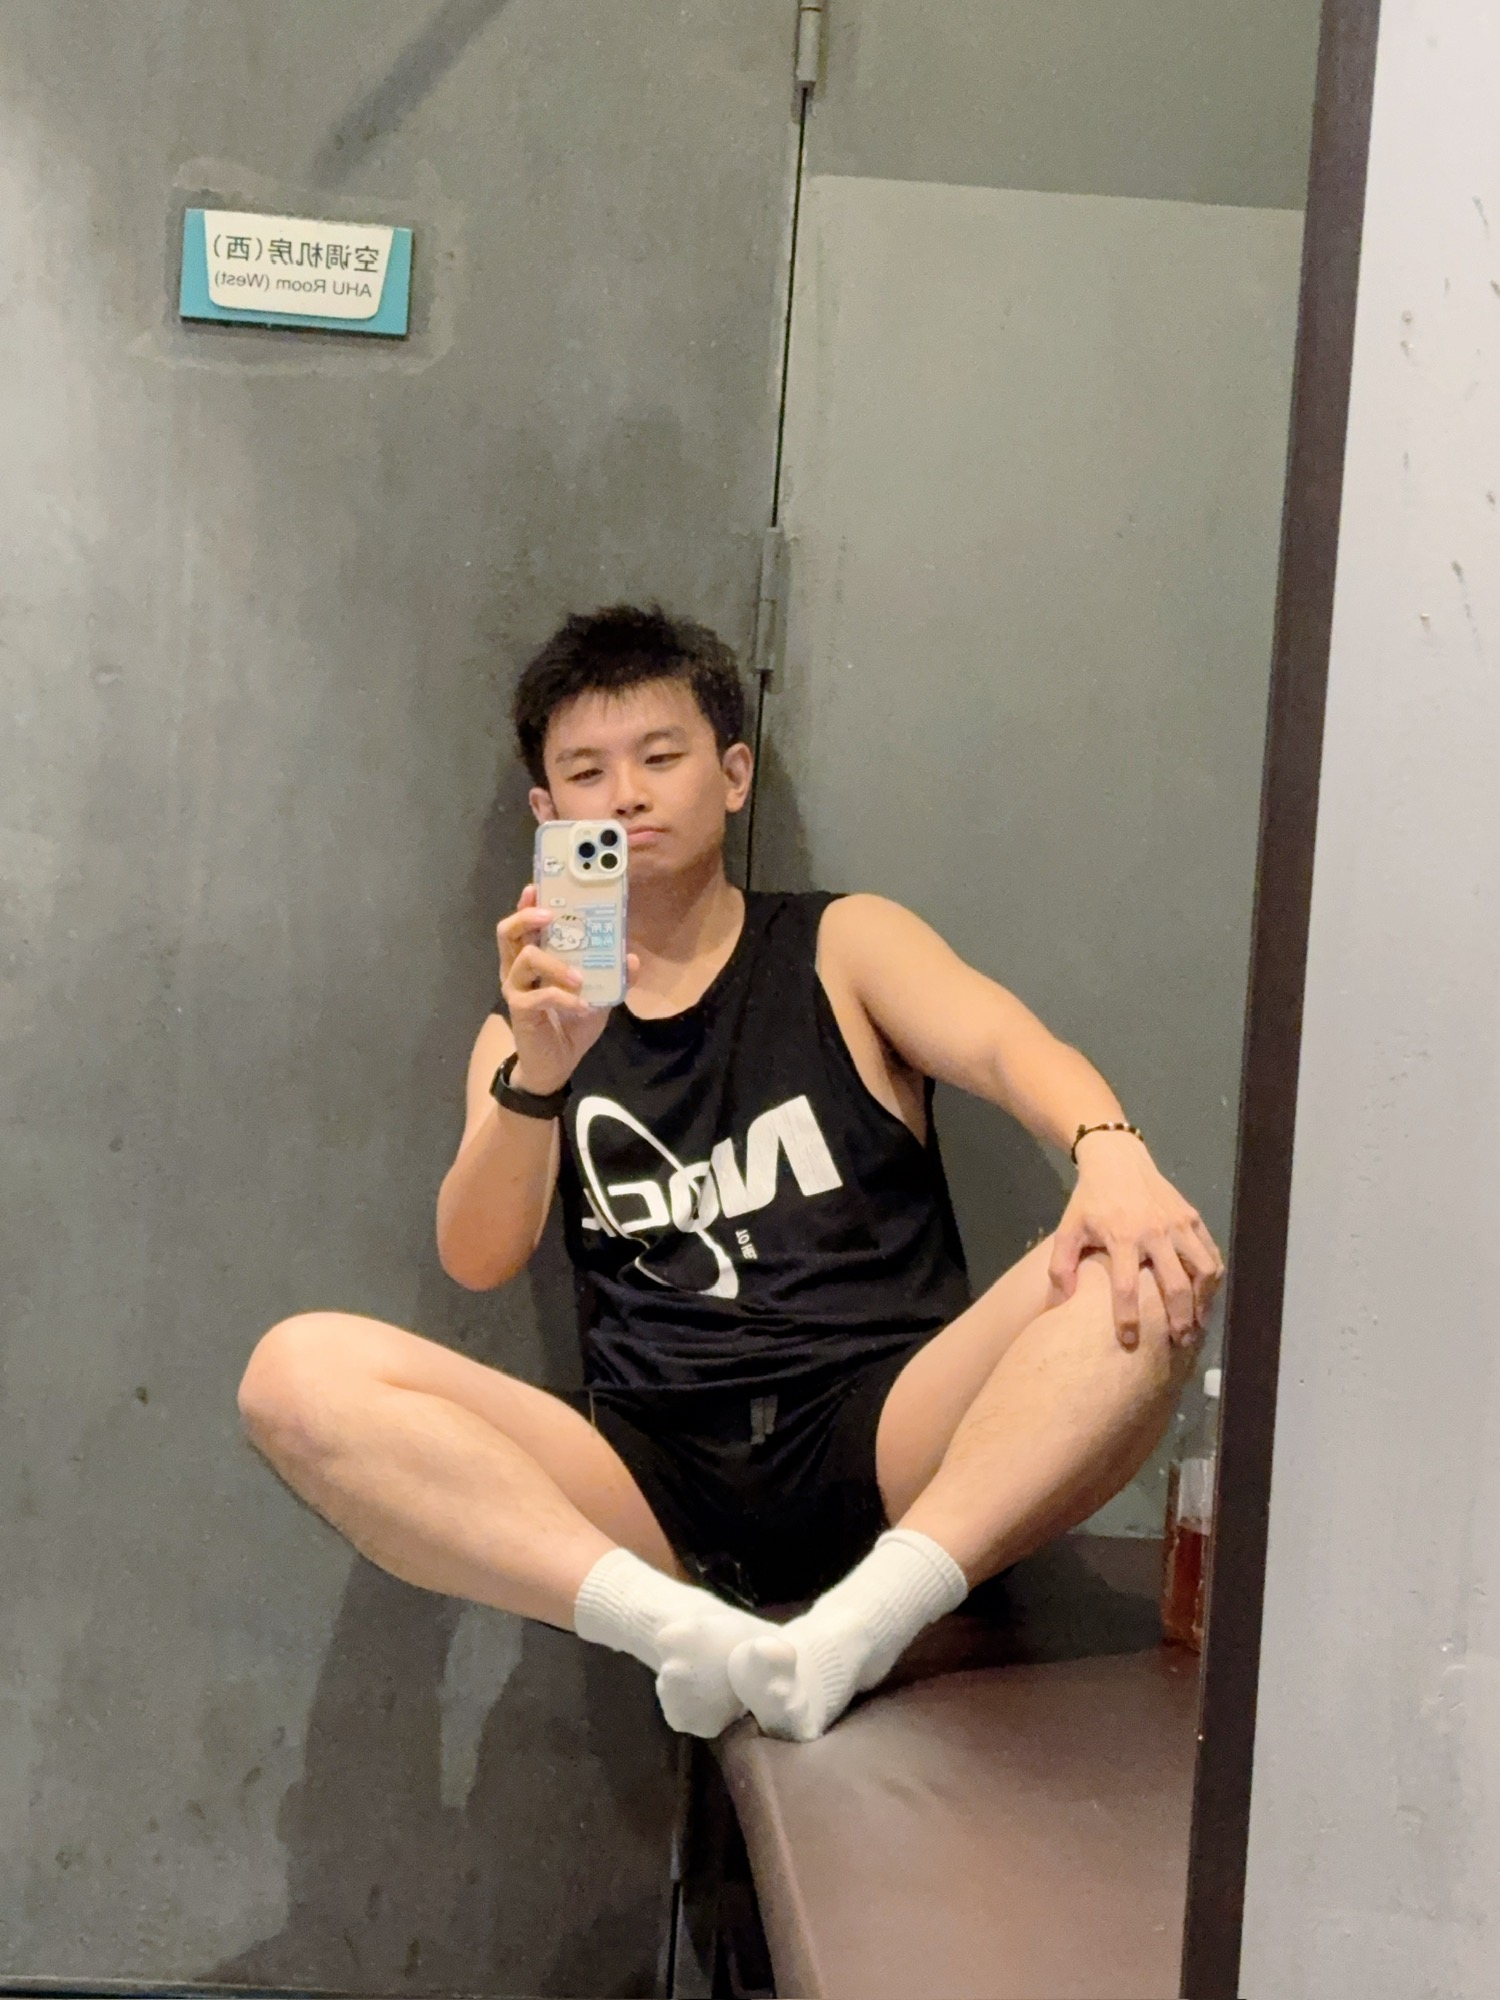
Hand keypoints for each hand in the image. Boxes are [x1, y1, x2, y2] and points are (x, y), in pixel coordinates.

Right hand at [496, 885, 636, 1097]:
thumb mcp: (599, 995)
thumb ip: (613, 976)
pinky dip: (564, 998)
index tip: (537, 885)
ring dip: (556, 963)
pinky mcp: (521, 1010)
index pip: (523, 924)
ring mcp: (515, 988)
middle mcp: (517, 968)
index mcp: (533, 958)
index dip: (527, 903)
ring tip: (580, 976)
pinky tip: (583, 1006)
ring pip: (525, 958)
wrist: (557, 1063)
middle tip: (551, 914)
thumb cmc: (572, 1023)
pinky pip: (540, 996)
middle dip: (527, 916)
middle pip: (507, 931)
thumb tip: (631, 958)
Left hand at [1048, 1133, 1224, 1348]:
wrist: (1117, 1160)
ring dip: (1204, 1301)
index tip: (1129, 1342)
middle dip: (1180, 1319)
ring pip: (1204, 1270)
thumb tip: (1062, 1305)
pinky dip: (1214, 1278)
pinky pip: (1211, 1252)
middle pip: (1175, 1285)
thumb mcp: (1068, 1229)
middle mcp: (1155, 1231)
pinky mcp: (1193, 1217)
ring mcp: (1179, 1224)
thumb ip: (1061, 1266)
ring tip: (1198, 1324)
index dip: (1128, 1319)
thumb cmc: (1090, 1200)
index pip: (1127, 1287)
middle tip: (1180, 1343)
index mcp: (1122, 1236)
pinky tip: (1207, 1295)